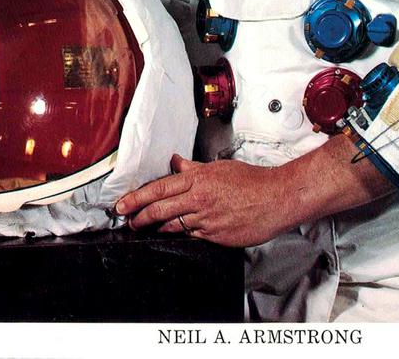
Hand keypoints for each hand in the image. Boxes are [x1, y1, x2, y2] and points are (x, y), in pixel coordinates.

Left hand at [114, 153, 288, 246]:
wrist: (276, 198)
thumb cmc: (252, 181)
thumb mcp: (219, 167)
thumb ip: (195, 168)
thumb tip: (177, 162)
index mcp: (198, 179)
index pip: (160, 188)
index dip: (137, 197)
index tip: (122, 203)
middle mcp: (199, 199)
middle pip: (160, 209)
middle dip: (138, 216)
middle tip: (127, 219)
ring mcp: (206, 219)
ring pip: (173, 225)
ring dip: (157, 227)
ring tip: (146, 227)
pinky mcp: (215, 236)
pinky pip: (192, 235)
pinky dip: (181, 233)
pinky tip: (176, 232)